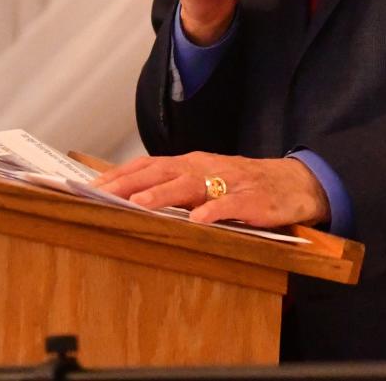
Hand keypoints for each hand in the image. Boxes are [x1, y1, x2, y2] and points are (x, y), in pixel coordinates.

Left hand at [93, 151, 328, 228]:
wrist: (293, 183)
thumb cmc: (242, 185)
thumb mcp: (205, 182)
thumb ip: (174, 187)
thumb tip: (131, 198)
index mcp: (190, 163)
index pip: (148, 165)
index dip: (120, 175)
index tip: (91, 186)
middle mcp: (205, 168)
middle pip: (161, 171)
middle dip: (130, 183)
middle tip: (103, 194)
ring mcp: (228, 182)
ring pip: (190, 185)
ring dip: (162, 195)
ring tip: (138, 205)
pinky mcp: (252, 200)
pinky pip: (230, 206)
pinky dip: (214, 212)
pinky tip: (198, 221)